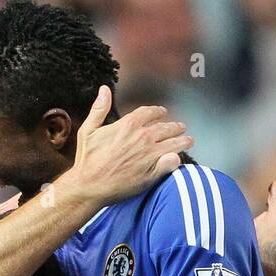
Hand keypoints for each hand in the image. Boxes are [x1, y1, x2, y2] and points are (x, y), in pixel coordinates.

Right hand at [62, 87, 190, 206]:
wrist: (90, 185)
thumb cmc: (87, 160)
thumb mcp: (89, 130)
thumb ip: (99, 109)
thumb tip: (105, 89)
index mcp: (129, 124)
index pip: (150, 112)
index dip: (158, 112)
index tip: (163, 113)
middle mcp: (143, 137)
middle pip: (166, 127)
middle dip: (174, 126)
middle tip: (180, 127)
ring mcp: (150, 154)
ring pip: (174, 143)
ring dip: (182, 141)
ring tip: (188, 140)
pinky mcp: (153, 172)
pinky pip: (172, 162)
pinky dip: (177, 159)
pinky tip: (179, 158)